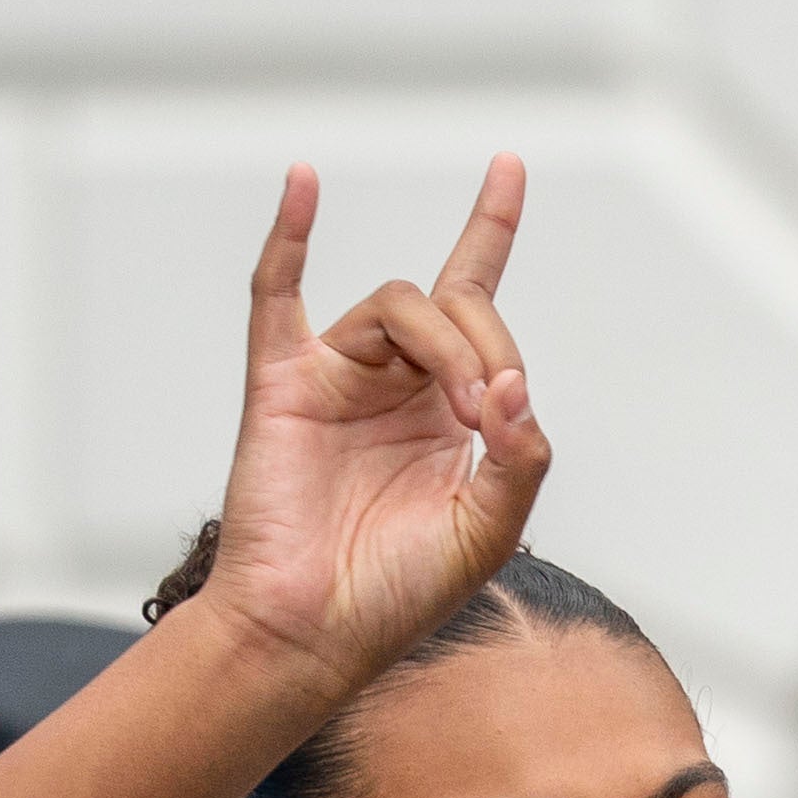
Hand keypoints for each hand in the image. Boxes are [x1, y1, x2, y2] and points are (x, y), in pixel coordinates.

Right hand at [188, 157, 551, 700]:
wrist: (314, 632)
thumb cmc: (396, 592)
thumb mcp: (489, 528)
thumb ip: (520, 457)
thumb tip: (515, 385)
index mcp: (450, 411)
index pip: (478, 306)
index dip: (489, 230)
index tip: (507, 165)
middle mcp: (396, 382)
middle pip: (455, 307)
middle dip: (490, 346)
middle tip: (493, 412)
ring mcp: (338, 376)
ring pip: (400, 306)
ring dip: (447, 342)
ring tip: (465, 408)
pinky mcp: (282, 383)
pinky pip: (276, 294)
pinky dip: (289, 236)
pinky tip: (304, 183)